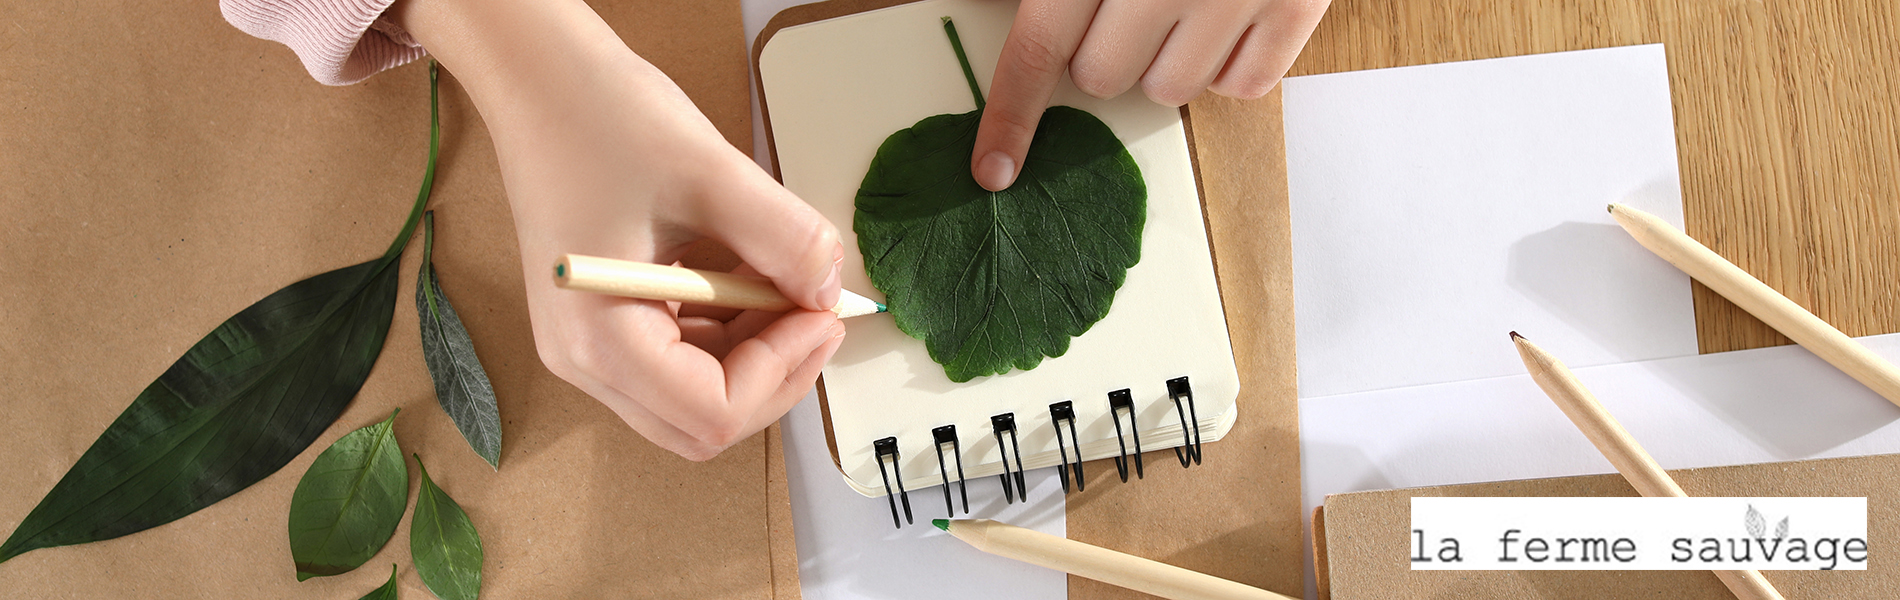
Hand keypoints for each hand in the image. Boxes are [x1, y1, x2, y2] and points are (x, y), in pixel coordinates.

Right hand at [391, 0, 844, 460]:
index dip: (782, 370)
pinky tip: (750, 275)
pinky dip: (728, 328)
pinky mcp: (602, 318)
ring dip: (755, 350)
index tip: (823, 312)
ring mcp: (588, 343)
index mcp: (596, 337)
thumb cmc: (598, 115)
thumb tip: (831, 291)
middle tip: (818, 311)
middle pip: (702, 422)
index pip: (711, 411)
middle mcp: (582, 358)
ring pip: (695, 393)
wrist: (537, 74)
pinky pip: (679, 356)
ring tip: (785, 280)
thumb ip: (783, 240)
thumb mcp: (711, 174)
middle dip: (773, 375)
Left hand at [972, 0, 1329, 190]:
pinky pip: (1242, 87)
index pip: (1040, 47)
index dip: (1011, 112)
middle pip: (1103, 77)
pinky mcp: (1298, 5)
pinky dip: (1230, 64)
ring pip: (1171, 91)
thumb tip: (1009, 19)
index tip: (993, 167)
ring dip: (1167, 61)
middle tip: (1129, 0)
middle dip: (1105, 49)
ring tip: (1186, 0)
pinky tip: (1231, 11)